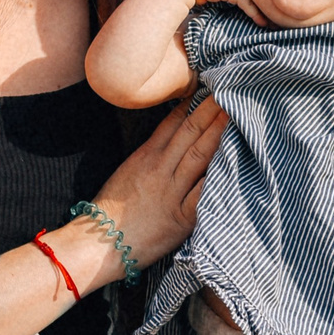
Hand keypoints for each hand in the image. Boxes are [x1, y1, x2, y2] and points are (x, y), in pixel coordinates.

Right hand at [88, 96, 227, 277]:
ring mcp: (171, 193)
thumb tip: (171, 142)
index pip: (172, 124)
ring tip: (235, 115)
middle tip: (230, 92)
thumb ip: (149, 157)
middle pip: (190, 134)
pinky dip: (219, 178)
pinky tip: (236, 163)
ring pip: (199, 156)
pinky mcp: (181, 218)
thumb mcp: (127, 173)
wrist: (98, 244)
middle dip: (211, 111)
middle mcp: (160, 170)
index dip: (192, 105)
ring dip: (218, 134)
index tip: (207, 90)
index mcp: (145, 157)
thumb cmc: (109, 212)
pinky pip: (203, 194)